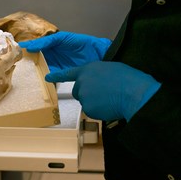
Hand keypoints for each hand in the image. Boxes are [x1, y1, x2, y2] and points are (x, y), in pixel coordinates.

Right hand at [19, 31, 111, 72]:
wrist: (97, 54)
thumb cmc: (80, 43)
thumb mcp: (62, 38)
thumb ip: (47, 41)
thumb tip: (31, 46)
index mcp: (49, 44)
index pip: (34, 47)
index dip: (25, 49)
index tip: (14, 51)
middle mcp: (50, 55)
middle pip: (35, 59)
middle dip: (26, 62)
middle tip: (15, 65)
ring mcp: (55, 65)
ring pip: (40, 69)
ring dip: (33, 71)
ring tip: (23, 74)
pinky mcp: (60, 74)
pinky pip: (50, 77)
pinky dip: (44, 79)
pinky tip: (37, 81)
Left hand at [45, 61, 160, 121]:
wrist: (132, 91)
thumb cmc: (126, 78)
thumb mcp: (109, 68)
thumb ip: (97, 74)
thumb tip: (96, 81)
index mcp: (87, 69)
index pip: (68, 73)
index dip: (58, 75)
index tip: (48, 77)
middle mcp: (82, 81)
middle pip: (78, 91)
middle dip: (86, 93)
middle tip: (102, 93)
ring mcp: (84, 95)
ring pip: (85, 101)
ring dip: (94, 102)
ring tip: (109, 98)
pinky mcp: (88, 107)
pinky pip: (91, 111)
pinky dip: (98, 110)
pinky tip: (108, 105)